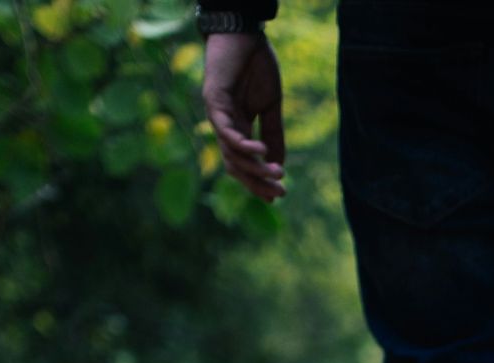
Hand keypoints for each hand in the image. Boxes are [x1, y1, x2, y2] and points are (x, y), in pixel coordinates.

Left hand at [202, 31, 286, 201]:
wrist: (245, 35)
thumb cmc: (257, 66)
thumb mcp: (271, 105)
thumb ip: (273, 133)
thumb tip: (278, 163)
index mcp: (238, 127)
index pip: (245, 162)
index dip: (258, 181)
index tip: (277, 196)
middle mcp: (224, 125)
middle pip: (235, 165)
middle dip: (257, 182)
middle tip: (279, 194)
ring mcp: (216, 115)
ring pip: (231, 152)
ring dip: (253, 167)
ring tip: (276, 173)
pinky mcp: (213, 100)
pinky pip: (226, 130)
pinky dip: (242, 143)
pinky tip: (260, 151)